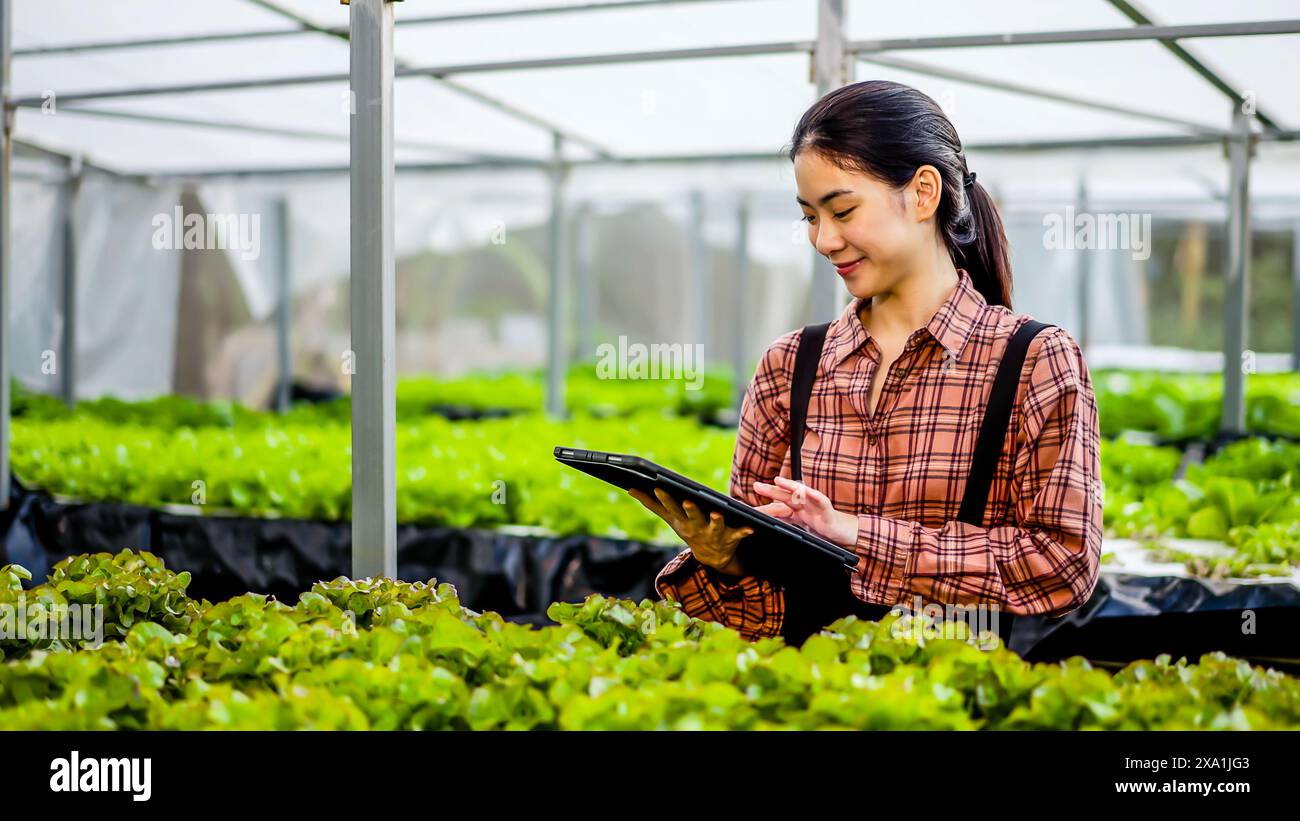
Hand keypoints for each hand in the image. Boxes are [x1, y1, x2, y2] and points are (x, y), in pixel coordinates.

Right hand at [628, 487, 753, 575]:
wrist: (713, 557)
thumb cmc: (690, 529)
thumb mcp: (671, 519)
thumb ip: (652, 504)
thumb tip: (631, 489)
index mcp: (682, 522)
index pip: (672, 508)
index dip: (665, 498)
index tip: (659, 487)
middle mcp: (697, 527)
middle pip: (693, 517)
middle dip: (690, 510)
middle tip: (687, 501)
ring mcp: (714, 533)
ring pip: (716, 526)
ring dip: (716, 521)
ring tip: (718, 513)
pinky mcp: (731, 536)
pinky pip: (739, 533)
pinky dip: (745, 531)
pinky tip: (751, 527)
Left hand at [752, 476, 858, 546]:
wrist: (845, 533)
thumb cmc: (824, 527)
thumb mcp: (802, 527)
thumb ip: (788, 522)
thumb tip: (771, 521)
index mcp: (798, 510)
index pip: (780, 504)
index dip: (766, 503)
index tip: (752, 500)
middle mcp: (806, 505)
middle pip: (786, 496)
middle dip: (771, 491)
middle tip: (756, 486)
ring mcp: (816, 507)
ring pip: (802, 495)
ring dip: (790, 487)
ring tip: (779, 481)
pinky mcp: (828, 512)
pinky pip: (822, 502)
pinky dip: (815, 496)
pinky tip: (808, 491)